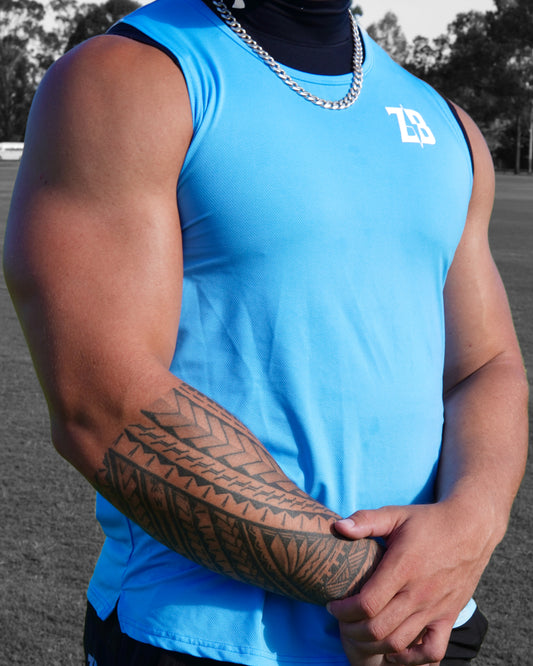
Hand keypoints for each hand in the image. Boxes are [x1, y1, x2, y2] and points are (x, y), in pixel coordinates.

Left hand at [328, 501, 493, 664]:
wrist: (470, 528)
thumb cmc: (428, 521)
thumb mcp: (395, 514)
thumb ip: (365, 520)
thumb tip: (337, 526)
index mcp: (403, 567)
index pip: (367, 603)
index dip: (344, 611)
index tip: (333, 606)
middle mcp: (419, 592)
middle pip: (378, 629)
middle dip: (352, 631)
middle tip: (341, 622)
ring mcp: (435, 608)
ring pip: (399, 644)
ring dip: (373, 646)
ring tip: (360, 634)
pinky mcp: (448, 617)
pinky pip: (432, 652)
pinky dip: (411, 659)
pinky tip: (394, 651)